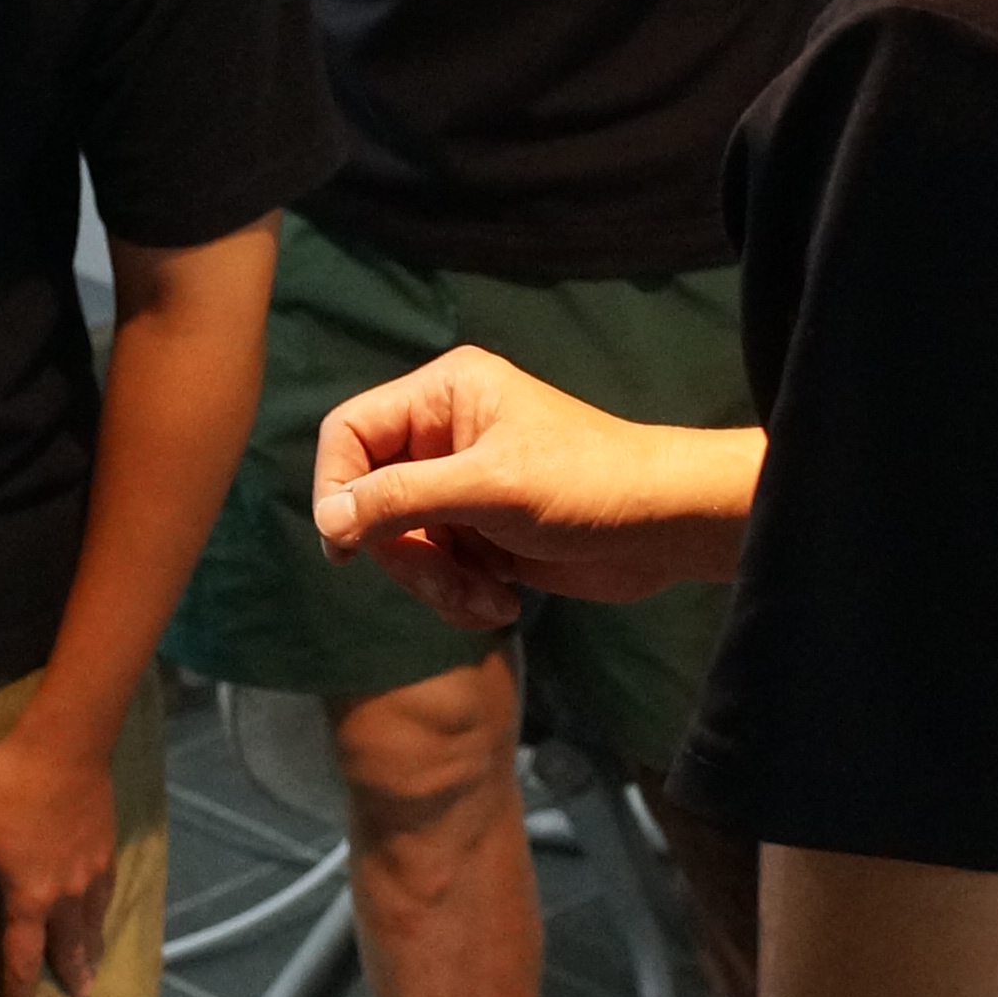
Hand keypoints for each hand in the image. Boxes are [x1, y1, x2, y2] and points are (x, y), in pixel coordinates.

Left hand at [0, 719, 119, 996]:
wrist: (66, 746)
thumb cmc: (8, 787)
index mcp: (30, 897)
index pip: (23, 959)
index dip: (20, 994)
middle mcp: (66, 895)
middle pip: (68, 947)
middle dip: (69, 975)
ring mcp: (92, 872)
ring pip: (93, 923)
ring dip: (91, 951)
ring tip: (94, 969)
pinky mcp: (106, 848)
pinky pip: (107, 894)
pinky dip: (103, 914)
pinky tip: (102, 912)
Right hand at [313, 348, 761, 619]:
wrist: (668, 528)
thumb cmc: (588, 486)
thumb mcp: (488, 488)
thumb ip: (401, 498)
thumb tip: (329, 519)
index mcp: (443, 394)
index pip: (350, 433)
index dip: (337, 488)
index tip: (345, 547)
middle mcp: (444, 434)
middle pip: (371, 500)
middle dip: (407, 554)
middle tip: (448, 584)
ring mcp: (462, 486)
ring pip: (403, 544)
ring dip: (438, 583)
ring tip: (490, 599)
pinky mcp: (481, 531)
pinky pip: (436, 569)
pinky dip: (460, 594)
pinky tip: (504, 601)